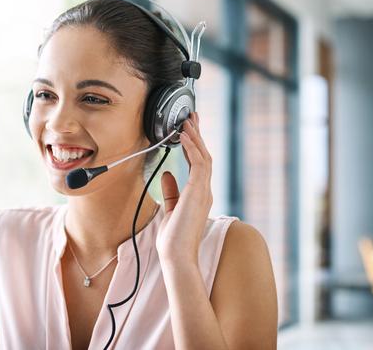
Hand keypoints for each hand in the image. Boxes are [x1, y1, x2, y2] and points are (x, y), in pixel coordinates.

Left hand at [155, 112, 212, 264]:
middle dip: (197, 135)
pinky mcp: (198, 192)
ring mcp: (204, 191)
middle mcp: (204, 191)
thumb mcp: (170, 210)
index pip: (199, 165)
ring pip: (203, 156)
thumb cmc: (173, 239)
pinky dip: (193, 147)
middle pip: (204, 156)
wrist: (176, 256)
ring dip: (195, 137)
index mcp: (199, 195)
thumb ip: (171, 192)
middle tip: (191, 117)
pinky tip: (186, 136)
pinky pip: (199, 164)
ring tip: (187, 120)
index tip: (189, 130)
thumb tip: (168, 174)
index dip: (195, 145)